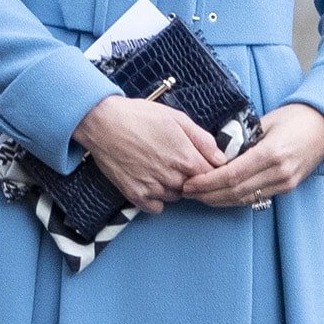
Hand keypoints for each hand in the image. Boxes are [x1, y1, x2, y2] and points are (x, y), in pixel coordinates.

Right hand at [73, 94, 228, 214]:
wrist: (103, 123)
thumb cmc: (140, 116)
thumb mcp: (177, 119)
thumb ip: (203, 140)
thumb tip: (221, 158)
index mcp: (187, 158)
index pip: (212, 176)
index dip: (208, 169)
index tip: (198, 161)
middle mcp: (173, 178)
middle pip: (194, 188)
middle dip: (189, 177)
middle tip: (172, 159)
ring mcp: (154, 189)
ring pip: (175, 197)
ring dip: (172, 186)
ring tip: (157, 165)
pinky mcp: (137, 196)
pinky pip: (157, 207)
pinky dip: (155, 198)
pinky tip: (148, 179)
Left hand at [178, 103, 323, 206]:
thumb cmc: (295, 117)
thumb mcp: (265, 122)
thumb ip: (242, 140)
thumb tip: (216, 152)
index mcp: (271, 153)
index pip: (232, 175)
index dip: (207, 182)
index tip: (189, 183)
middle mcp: (279, 172)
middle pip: (235, 192)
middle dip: (207, 194)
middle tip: (186, 191)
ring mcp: (285, 182)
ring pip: (244, 199)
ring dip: (219, 200)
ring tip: (198, 196)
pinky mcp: (287, 187)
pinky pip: (256, 197)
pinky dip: (235, 198)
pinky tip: (219, 195)